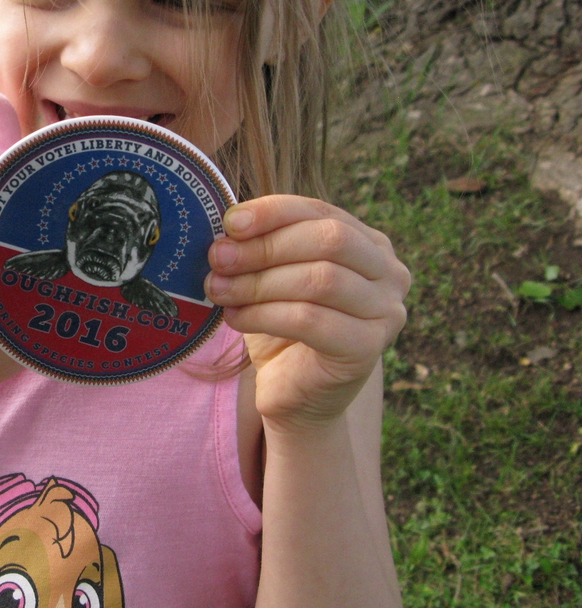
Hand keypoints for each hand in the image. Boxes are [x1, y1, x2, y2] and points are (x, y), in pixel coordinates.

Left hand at [204, 195, 409, 431]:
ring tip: (219, 289)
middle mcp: (390, 273)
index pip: (322, 212)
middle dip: (265, 247)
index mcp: (370, 244)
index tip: (230, 223)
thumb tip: (230, 226)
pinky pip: (311, 320)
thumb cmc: (283, 327)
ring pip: (319, 280)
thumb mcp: (273, 275)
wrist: (296, 395)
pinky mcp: (369, 349)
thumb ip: (263, 245)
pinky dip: (265, 315)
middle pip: (328, 240)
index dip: (273, 212)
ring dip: (259, 282)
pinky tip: (236, 318)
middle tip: (218, 258)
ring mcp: (386, 312)